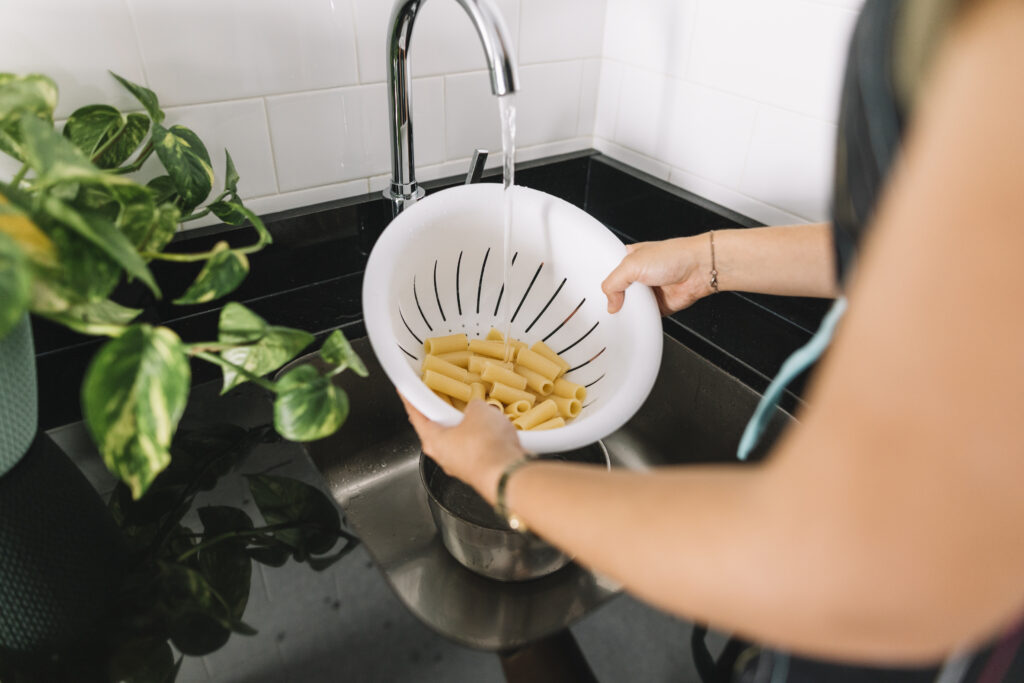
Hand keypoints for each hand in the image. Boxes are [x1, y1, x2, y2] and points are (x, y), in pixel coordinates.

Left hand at [400, 396, 525, 504]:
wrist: (508, 475)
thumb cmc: (485, 446)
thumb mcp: (479, 410)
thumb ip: (473, 405)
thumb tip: (476, 408)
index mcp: (432, 440)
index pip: (415, 414)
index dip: (410, 399)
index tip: (405, 392)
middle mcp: (443, 456)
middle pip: (438, 428)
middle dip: (444, 413)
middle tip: (448, 397)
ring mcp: (461, 466)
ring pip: (459, 440)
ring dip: (468, 426)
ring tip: (481, 413)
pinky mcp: (478, 471)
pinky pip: (476, 449)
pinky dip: (482, 439)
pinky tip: (494, 431)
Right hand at [601, 236, 712, 314]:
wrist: (699, 270)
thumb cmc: (674, 256)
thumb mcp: (632, 264)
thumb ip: (613, 283)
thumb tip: (611, 303)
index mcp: (628, 259)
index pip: (607, 272)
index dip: (600, 282)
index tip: (592, 294)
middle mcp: (637, 275)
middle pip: (616, 292)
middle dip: (613, 300)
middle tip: (610, 305)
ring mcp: (647, 291)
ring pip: (629, 307)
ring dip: (628, 311)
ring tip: (625, 311)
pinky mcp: (657, 306)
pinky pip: (643, 317)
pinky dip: (640, 320)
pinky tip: (637, 319)